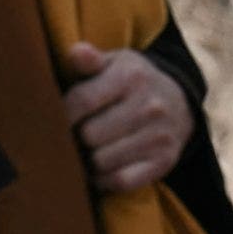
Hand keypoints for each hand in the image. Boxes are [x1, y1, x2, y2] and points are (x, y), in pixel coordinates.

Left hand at [63, 42, 191, 194]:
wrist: (177, 101)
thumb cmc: (128, 81)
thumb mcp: (112, 63)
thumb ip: (89, 60)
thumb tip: (76, 52)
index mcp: (131, 77)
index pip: (82, 100)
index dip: (61, 114)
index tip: (55, 118)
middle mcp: (150, 106)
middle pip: (89, 135)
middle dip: (75, 137)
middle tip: (73, 134)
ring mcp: (159, 136)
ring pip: (101, 161)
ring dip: (88, 160)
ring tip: (88, 148)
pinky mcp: (164, 161)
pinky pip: (121, 181)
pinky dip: (104, 179)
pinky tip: (100, 167)